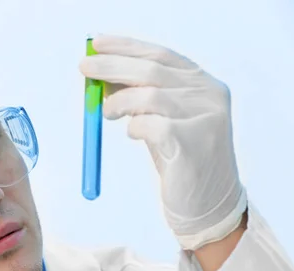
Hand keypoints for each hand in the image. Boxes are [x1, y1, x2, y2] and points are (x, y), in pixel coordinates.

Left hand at [80, 35, 246, 250]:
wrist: (207, 204)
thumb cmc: (180, 159)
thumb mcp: (162, 119)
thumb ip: (142, 95)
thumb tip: (103, 73)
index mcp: (203, 83)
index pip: (160, 55)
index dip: (126, 47)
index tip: (97, 43)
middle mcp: (210, 95)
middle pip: (152, 69)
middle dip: (112, 66)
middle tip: (84, 68)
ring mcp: (206, 118)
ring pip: (150, 95)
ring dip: (119, 102)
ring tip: (107, 113)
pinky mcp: (193, 144)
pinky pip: (151, 125)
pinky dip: (133, 127)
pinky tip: (133, 134)